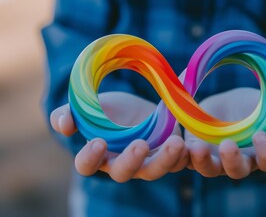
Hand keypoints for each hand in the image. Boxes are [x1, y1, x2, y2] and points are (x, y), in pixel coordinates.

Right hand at [50, 92, 188, 181]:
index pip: (87, 165)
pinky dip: (183, 156)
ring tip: (175, 143)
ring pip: (155, 170)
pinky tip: (189, 144)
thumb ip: (70, 113)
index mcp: (100, 153)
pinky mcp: (169, 156)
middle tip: (140, 145)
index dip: (90, 158)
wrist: (142, 108)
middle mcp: (124, 163)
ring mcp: (148, 162)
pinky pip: (177, 162)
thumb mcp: (91, 106)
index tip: (98, 141)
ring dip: (165, 160)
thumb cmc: (112, 111)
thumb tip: (62, 124)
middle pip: (124, 173)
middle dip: (131, 161)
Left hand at [185, 88, 265, 178]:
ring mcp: (212, 159)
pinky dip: (178, 154)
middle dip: (232, 160)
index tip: (261, 134)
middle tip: (227, 144)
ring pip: (208, 169)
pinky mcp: (192, 153)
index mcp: (258, 151)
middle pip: (236, 171)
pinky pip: (183, 160)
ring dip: (202, 160)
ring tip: (195, 145)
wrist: (221, 104)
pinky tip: (175, 140)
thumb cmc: (250, 106)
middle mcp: (236, 161)